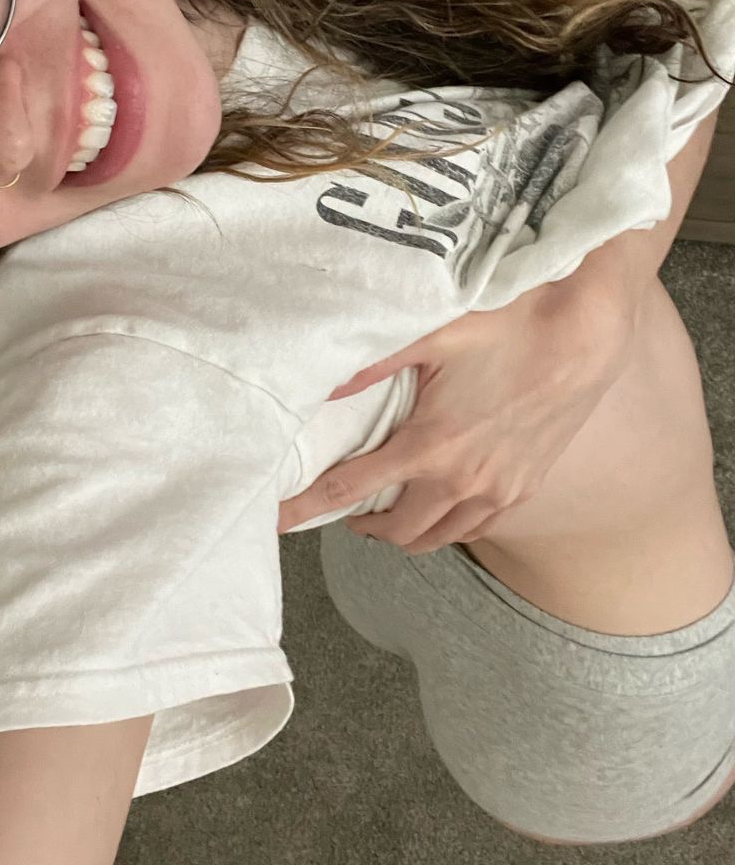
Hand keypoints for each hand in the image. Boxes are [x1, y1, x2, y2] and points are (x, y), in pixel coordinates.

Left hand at [277, 280, 637, 552]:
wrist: (586, 336)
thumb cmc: (510, 327)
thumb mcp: (434, 333)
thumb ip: (374, 360)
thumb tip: (324, 381)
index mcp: (430, 445)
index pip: (350, 489)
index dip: (308, 507)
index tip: (279, 518)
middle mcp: (462, 480)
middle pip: (397, 531)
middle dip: (363, 525)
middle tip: (343, 510)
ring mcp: (497, 490)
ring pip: (438, 537)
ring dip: (405, 533)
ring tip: (386, 512)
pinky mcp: (524, 487)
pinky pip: (475, 526)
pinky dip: (447, 525)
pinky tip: (438, 504)